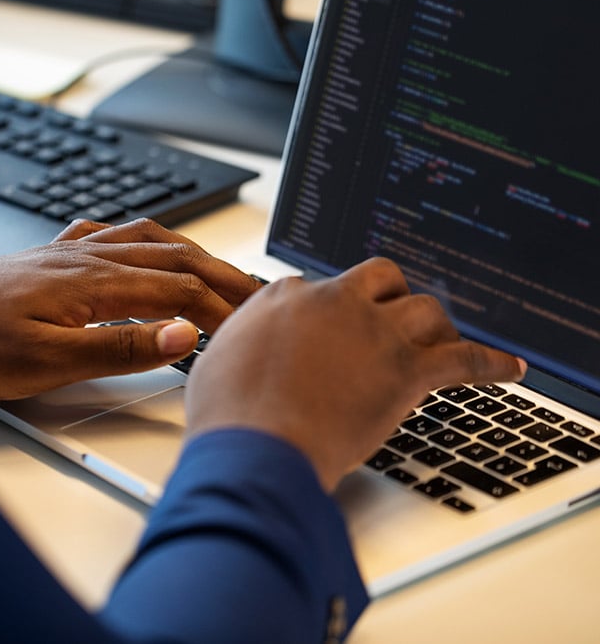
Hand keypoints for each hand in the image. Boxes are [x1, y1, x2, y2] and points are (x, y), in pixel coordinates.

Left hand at [0, 218, 261, 398]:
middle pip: (174, 258)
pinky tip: (147, 245)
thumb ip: (120, 345)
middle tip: (257, 295)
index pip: (179, 290)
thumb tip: (181, 333)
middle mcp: (89, 257)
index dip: (219, 310)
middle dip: (222, 276)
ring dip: (191, 254)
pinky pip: (113, 234)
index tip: (248, 328)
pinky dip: (145, 239)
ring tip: (218, 269)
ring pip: (149, 240)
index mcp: (94, 281)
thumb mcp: (49, 360)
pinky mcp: (55, 256)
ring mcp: (72, 252)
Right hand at [184, 257, 525, 491]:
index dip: (335, 310)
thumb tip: (245, 349)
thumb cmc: (229, 415)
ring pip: (425, 309)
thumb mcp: (217, 364)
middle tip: (393, 321)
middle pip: (381, 279)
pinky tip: (509, 368)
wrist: (256, 445)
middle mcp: (334, 302)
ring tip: (442, 341)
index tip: (340, 327)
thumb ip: (242, 344)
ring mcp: (373, 331)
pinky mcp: (405, 370)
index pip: (324, 288)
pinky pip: (463, 358)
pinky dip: (490, 362)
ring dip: (436, 326)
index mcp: (287, 297)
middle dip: (390, 297)